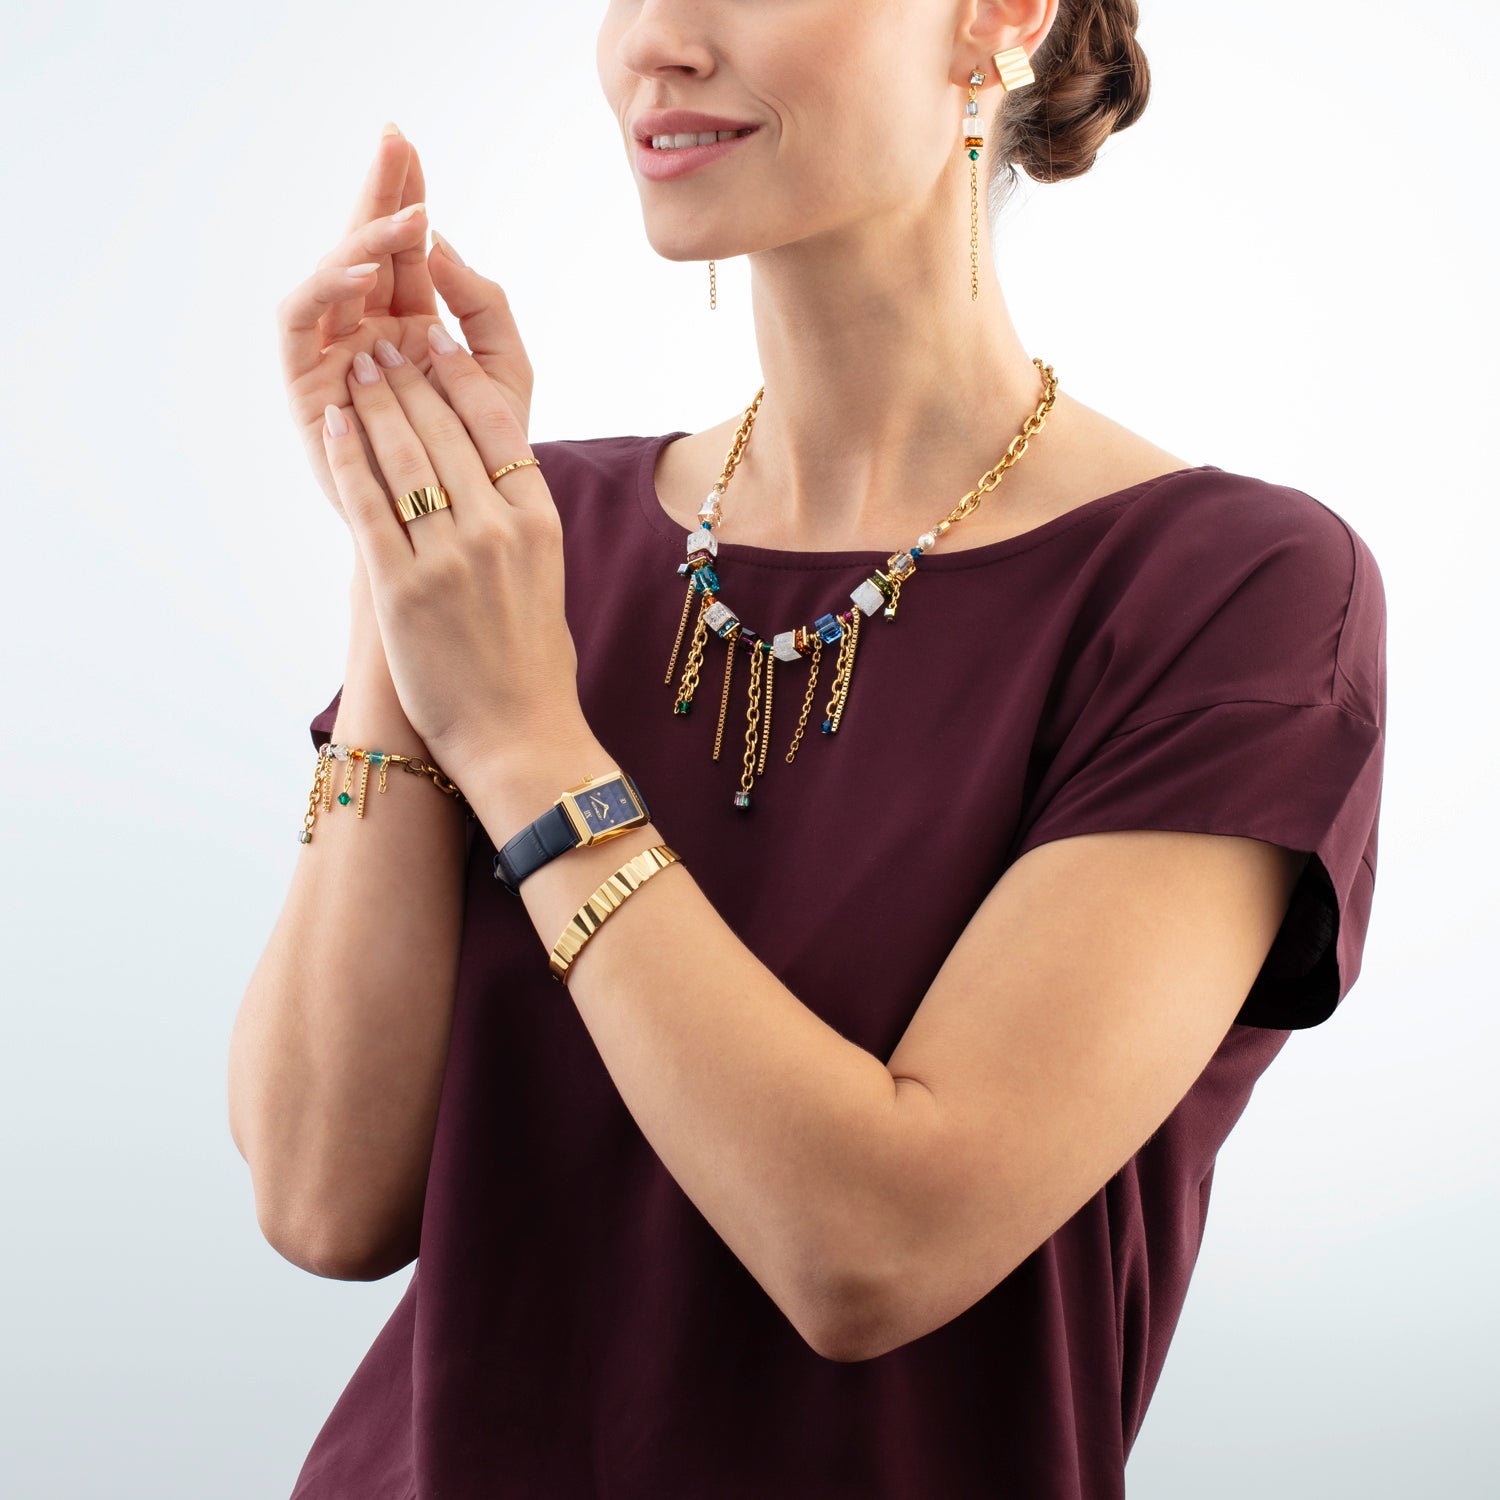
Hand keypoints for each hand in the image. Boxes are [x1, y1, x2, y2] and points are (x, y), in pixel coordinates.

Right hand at [276, 128, 535, 530]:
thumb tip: (443, 243)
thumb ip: (485, 309)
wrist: (453, 534)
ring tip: (404, 218)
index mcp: (412, 326)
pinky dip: (325, 291)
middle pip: (363, 248)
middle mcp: (366, 333)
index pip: (405, 249)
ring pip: (331, 277)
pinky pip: (299, 323)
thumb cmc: (482, 460)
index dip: (405, 195)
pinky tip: (364, 274)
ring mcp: (333, 356)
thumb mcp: (505, 375)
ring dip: (361, 240)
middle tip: (394, 141)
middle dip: (377, 193)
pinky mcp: (305, 386)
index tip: (410, 144)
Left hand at [320, 317, 582, 783]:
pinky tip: (336, 425)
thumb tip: (492, 485)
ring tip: (360, 370)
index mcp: (539, 523)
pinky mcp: (402, 588)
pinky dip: (349, 459)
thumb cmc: (532, 668)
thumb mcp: (545, 580)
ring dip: (377, 404)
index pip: (497, 427)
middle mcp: (498, 530)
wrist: (519, 737)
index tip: (437, 347)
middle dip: (410, 379)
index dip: (462, 378)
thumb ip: (519, 526)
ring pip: (406, 457)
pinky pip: (370, 505)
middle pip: (447, 430)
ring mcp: (449, 557)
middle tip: (385, 345)